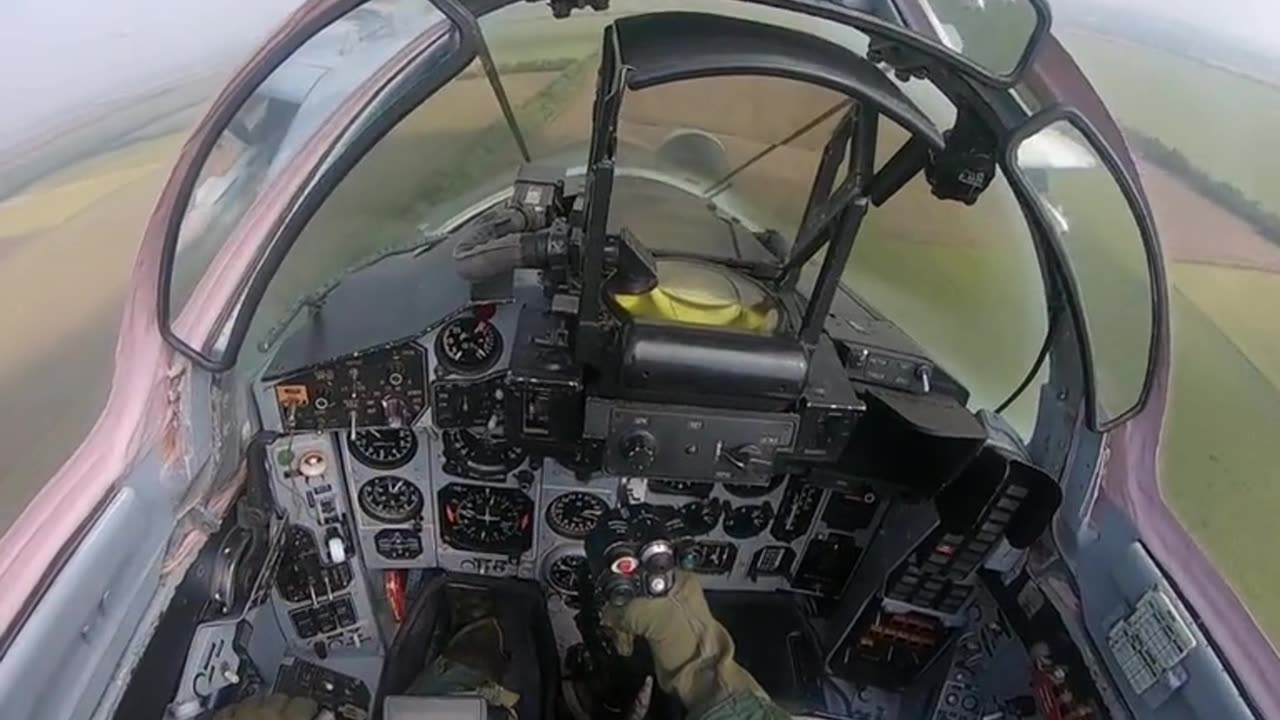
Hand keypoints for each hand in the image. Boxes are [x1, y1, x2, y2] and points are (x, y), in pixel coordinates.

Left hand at [212, 694, 322, 719]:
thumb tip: (327, 715)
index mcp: (291, 719)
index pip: (308, 702)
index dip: (312, 708)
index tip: (314, 712)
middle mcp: (265, 713)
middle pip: (282, 697)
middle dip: (287, 705)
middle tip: (290, 717)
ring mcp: (239, 716)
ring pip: (255, 699)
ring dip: (262, 706)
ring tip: (266, 718)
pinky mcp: (219, 719)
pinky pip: (229, 708)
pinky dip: (237, 711)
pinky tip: (241, 717)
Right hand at [600, 572, 766, 716]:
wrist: (697, 678)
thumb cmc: (690, 646)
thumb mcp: (654, 616)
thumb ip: (626, 608)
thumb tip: (608, 613)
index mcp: (679, 581)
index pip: (642, 570)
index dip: (625, 583)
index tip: (614, 597)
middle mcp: (673, 594)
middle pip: (633, 590)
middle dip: (622, 607)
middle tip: (618, 620)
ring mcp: (665, 614)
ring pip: (630, 609)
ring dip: (622, 623)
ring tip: (624, 637)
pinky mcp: (657, 632)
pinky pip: (632, 626)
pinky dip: (625, 634)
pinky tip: (626, 643)